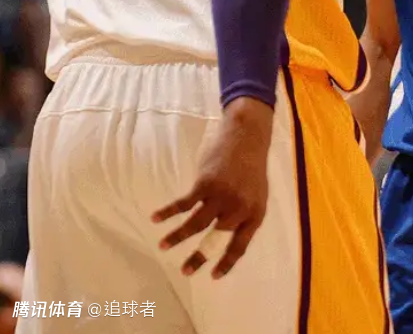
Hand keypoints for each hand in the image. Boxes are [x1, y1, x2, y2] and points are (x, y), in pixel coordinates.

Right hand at [151, 97, 272, 278]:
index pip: (239, 246)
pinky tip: (156, 218)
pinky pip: (184, 204)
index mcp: (254, 213)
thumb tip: (225, 234)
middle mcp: (238, 209)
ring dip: (177, 237)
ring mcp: (221, 196)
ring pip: (195, 224)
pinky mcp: (205, 184)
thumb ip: (244, 214)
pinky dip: (168, 212)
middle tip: (185, 271)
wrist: (247, 136)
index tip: (213, 276)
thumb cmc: (251, 166)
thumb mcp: (257, 193)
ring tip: (163, 246)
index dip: (226, 263)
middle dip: (198, 257)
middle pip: (215, 239)